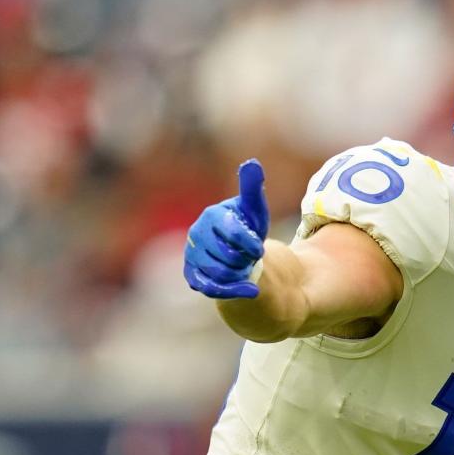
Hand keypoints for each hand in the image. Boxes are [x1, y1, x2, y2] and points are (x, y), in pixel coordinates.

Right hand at [184, 159, 269, 298]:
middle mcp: (197, 234)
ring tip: (247, 267)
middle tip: (251, 257)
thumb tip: (252, 163)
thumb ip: (252, 188)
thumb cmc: (247, 225)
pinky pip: (211, 288)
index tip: (261, 248)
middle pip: (228, 255)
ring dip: (241, 273)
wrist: (235, 251)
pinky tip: (251, 290)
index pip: (232, 231)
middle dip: (246, 259)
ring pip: (221, 273)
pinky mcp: (192, 275)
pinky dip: (233, 291)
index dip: (250, 243)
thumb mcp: (253, 208)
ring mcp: (192, 255)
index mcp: (212, 215)